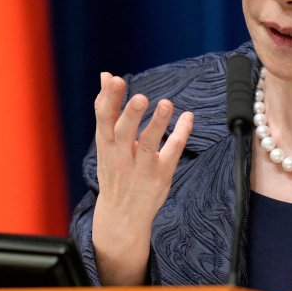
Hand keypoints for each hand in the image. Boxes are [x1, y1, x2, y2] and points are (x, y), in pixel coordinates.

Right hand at [90, 72, 193, 284]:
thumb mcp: (105, 141)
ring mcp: (141, 167)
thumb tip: (105, 74)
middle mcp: (121, 155)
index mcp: (106, 144)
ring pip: (149, 144)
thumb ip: (107, 108)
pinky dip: (180, 134)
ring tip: (166, 103)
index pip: (103, 118)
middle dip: (130, 114)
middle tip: (140, 97)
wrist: (121, 216)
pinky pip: (172, 152)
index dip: (108, 99)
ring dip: (157, 124)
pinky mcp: (160, 176)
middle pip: (123, 132)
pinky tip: (188, 117)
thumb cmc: (114, 169)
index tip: (114, 79)